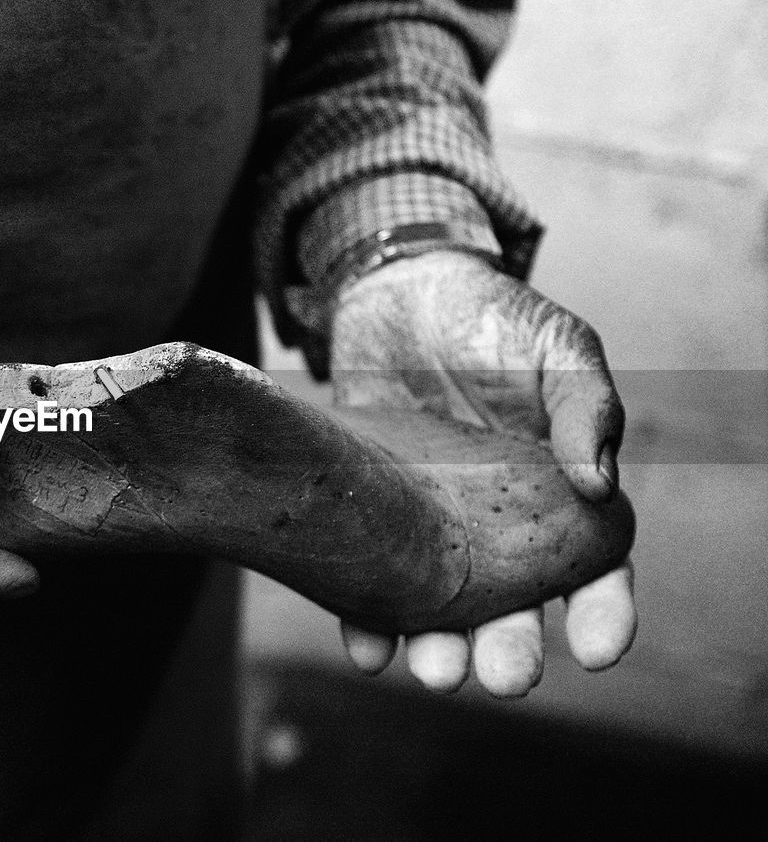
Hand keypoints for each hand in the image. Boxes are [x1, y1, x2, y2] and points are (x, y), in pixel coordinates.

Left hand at [329, 250, 635, 696]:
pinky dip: (365, 616)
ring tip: (433, 670)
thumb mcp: (556, 347)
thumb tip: (600, 484)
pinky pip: (370, 574)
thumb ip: (586, 407)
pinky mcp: (370, 513)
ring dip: (439, 645)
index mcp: (558, 496)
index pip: (595, 569)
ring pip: (441, 605)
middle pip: (514, 606)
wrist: (395, 290)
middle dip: (510, 647)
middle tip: (503, 677)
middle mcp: (497, 525)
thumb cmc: (492, 317)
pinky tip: (365, 645)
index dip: (603, 612)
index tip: (598, 648)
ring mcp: (431, 524)